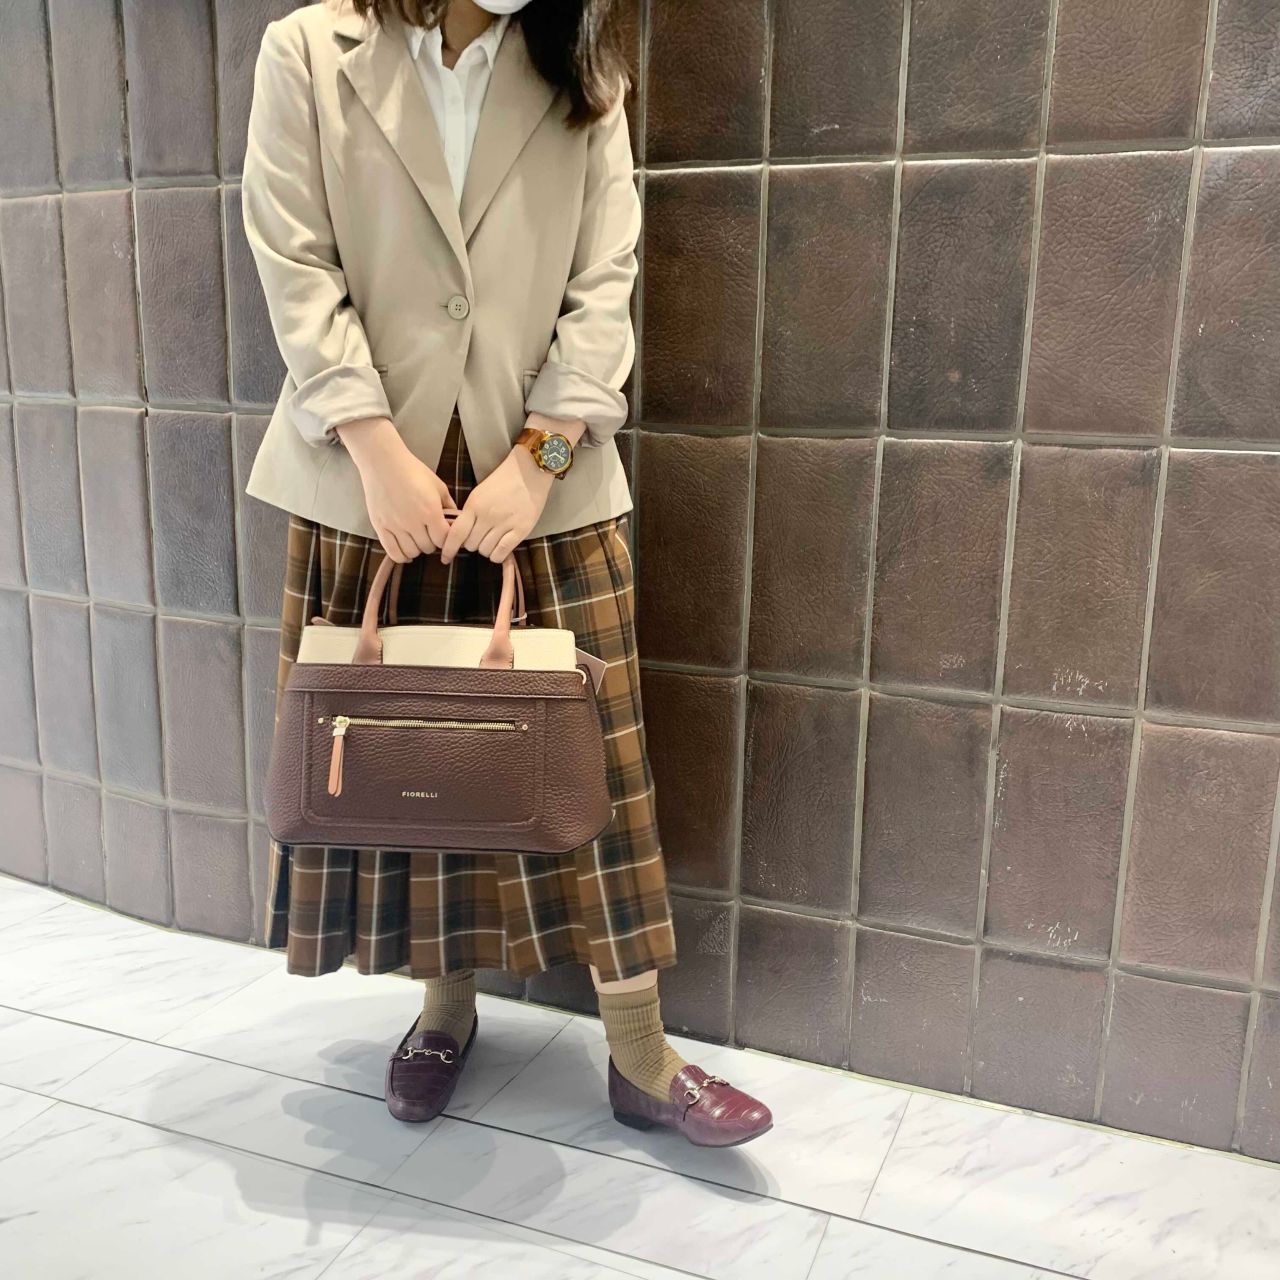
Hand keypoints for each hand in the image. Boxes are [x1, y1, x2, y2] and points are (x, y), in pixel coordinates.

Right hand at [336, 417, 456, 562]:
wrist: (384, 462)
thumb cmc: (412, 471)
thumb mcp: (438, 485)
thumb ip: (449, 505)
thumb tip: (458, 520)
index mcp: (430, 511)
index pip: (444, 539)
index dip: (446, 539)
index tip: (443, 534)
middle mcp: (413, 521)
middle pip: (428, 547)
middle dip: (432, 543)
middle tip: (430, 535)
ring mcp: (395, 525)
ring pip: (412, 552)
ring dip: (417, 549)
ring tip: (418, 540)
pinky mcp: (381, 527)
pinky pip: (393, 552)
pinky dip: (402, 556)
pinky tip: (406, 550)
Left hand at [440, 443, 553, 564]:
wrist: (530, 471)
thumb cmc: (503, 481)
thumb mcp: (479, 493)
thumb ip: (469, 513)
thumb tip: (460, 535)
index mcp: (475, 505)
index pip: (456, 533)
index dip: (449, 549)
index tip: (445, 557)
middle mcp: (488, 516)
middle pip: (471, 545)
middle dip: (472, 544)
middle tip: (479, 537)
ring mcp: (505, 523)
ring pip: (485, 551)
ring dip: (486, 549)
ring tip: (492, 540)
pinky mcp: (521, 530)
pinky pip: (502, 552)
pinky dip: (497, 555)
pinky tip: (499, 548)